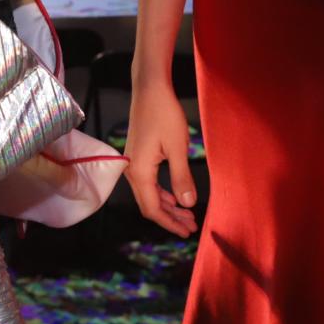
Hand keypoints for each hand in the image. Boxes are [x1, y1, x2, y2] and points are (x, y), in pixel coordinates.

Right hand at [125, 78, 197, 236]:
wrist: (149, 90)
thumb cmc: (164, 115)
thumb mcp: (178, 148)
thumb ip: (182, 178)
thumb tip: (188, 204)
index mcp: (140, 172)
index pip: (152, 208)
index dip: (169, 223)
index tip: (187, 232)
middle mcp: (131, 171)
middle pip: (148, 204)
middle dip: (170, 218)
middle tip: (191, 226)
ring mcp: (132, 164)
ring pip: (148, 195)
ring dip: (167, 206)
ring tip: (187, 215)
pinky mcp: (137, 158)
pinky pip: (147, 184)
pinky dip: (162, 193)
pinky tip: (175, 196)